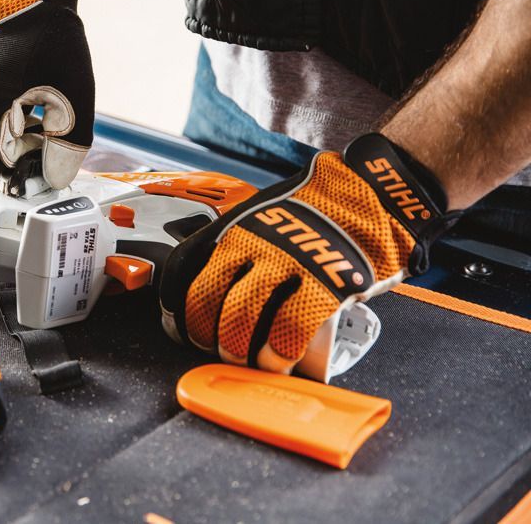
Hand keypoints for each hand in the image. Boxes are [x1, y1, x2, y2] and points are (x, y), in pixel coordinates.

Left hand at [159, 133, 459, 377]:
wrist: (377, 193)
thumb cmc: (318, 212)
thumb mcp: (264, 216)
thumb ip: (240, 244)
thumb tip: (217, 288)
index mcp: (232, 228)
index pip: (184, 274)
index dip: (178, 312)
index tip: (182, 332)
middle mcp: (252, 243)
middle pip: (208, 302)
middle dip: (208, 336)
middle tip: (221, 349)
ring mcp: (287, 262)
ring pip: (243, 319)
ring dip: (240, 350)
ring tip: (251, 360)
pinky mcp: (324, 282)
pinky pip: (291, 329)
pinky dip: (280, 353)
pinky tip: (280, 362)